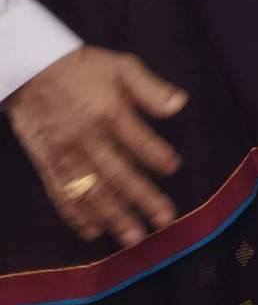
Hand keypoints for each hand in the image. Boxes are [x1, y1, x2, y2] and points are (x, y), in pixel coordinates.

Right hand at [4, 47, 185, 246]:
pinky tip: (92, 231)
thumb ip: (151, 88)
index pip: (137, 139)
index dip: (156, 155)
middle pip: (117, 173)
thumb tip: (180, 105)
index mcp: (107, 112)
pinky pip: (61, 194)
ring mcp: (64, 154)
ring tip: (133, 237)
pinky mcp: (46, 164)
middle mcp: (86, 138)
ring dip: (112, 216)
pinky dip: (76, 215)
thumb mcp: (121, 67)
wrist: (30, 69)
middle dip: (142, 198)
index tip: (174, 168)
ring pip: (90, 191)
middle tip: (164, 219)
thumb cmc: (83, 67)